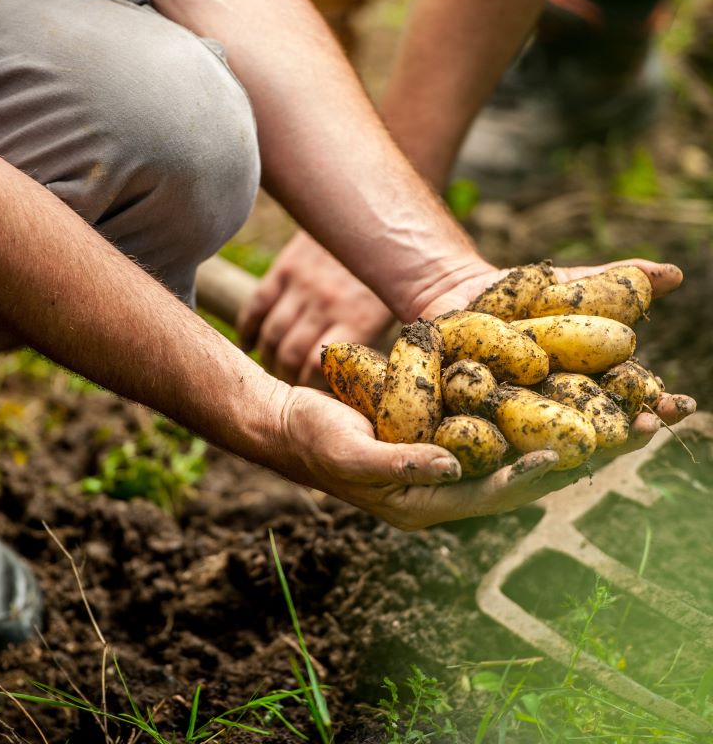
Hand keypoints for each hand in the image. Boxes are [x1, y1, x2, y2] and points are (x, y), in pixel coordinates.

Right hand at [237, 232, 392, 386]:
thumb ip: (397, 338)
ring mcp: (302, 285)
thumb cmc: (400, 267)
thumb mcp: (404, 303)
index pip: (319, 369)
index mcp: (357, 319)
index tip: (316, 399)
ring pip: (271, 335)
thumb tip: (399, 374)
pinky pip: (257, 305)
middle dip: (287, 379)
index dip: (312, 389)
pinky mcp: (286, 267)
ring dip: (268, 358)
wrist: (379, 209)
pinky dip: (248, 329)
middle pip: (290, 356)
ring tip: (275, 370)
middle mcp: (326, 304)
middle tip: (291, 390)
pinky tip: (249, 345)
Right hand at [276, 386, 572, 528]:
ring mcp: (442, 462)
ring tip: (597, 420)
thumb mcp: (350, 453)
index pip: (486, 497)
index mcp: (422, 505)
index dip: (523, 478)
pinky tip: (546, 395)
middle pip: (512, 478)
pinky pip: (488, 428)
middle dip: (560, 461)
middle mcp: (441, 488)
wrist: (292, 423)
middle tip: (608, 440)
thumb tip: (452, 465)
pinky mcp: (438, 435)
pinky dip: (518, 415)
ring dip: (550, 436)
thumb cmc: (315, 440)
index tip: (560, 456)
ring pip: (507, 452)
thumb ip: (399, 464)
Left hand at [419, 257, 694, 457]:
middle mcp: (551, 414)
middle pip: (591, 431)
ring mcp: (511, 424)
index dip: (654, 404)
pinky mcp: (467, 426)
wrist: (453, 293)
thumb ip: (614, 284)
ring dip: (567, 449)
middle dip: (622, 434)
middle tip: (646, 431)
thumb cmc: (518, 295)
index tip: (677, 405)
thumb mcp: (565, 288)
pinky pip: (483, 440)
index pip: (627, 400)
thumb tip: (677, 274)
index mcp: (582, 386)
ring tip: (592, 451)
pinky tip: (518, 453)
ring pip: (542, 445)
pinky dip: (498, 446)